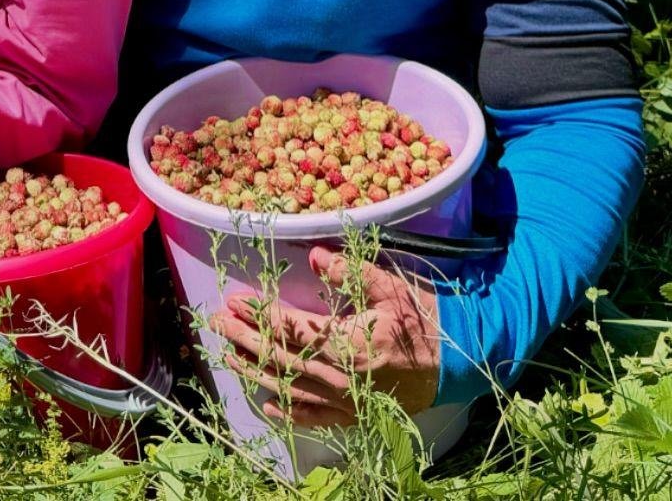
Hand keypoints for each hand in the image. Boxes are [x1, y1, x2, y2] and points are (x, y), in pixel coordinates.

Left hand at [211, 245, 439, 429]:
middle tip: (215, 323)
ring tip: (227, 355)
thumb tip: (318, 255)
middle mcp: (342, 377)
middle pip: (281, 358)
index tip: (234, 300)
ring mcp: (347, 400)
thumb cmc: (422, 321)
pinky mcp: (355, 414)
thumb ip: (354, 273)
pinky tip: (269, 404)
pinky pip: (315, 417)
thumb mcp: (391, 288)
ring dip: (255, 371)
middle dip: (244, 339)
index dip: (260, 314)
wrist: (456, 364)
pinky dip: (289, 412)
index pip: (291, 328)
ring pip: (290, 388)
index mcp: (349, 344)